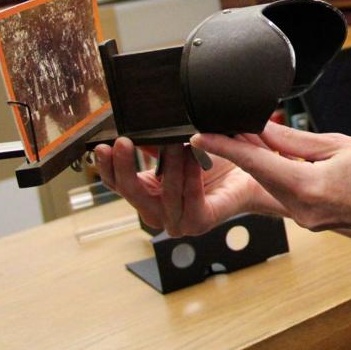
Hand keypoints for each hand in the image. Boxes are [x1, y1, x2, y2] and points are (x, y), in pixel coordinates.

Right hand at [93, 136, 267, 236]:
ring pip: (164, 194)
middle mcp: (157, 213)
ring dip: (169, 166)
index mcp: (146, 196)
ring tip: (173, 143)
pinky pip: (190, 199)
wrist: (248, 174)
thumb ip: (154, 144)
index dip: (107, 167)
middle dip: (126, 166)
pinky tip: (193, 159)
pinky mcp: (199, 222)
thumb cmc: (212, 163)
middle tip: (123, 142)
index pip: (117, 184)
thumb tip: (134, 127)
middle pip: (132, 192)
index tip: (102, 146)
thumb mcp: (176, 149)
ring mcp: (177, 222)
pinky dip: (191, 177)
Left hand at [191, 125, 350, 233]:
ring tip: (252, 134)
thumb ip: (297, 141)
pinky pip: (290, 192)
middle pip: (261, 174)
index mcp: (308, 187)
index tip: (198, 135)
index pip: (256, 162)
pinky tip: (280, 156)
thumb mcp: (341, 145)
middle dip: (243, 150)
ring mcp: (310, 219)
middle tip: (226, 123)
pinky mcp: (317, 221)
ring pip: (274, 184)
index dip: (225, 147)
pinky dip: (281, 174)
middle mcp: (303, 210)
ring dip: (262, 161)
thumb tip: (264, 130)